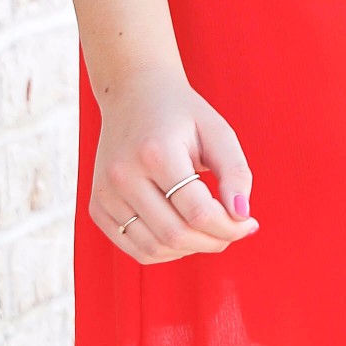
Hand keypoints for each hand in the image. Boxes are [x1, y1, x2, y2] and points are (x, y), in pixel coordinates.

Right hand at [89, 65, 258, 265]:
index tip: (249, 222)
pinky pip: (135, 248)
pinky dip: (164, 251)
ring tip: (209, 231)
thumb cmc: (182, 114)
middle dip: (215, 241)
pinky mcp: (97, 206)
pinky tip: (183, 233)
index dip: (231, 227)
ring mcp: (105, 194)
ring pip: (154, 249)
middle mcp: (123, 176)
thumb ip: (236, 173)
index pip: (198, 212)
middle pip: (176, 235)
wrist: (133, 93)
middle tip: (233, 230)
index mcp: (156, 153)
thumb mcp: (218, 131)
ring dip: (191, 250)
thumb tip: (242, 216)